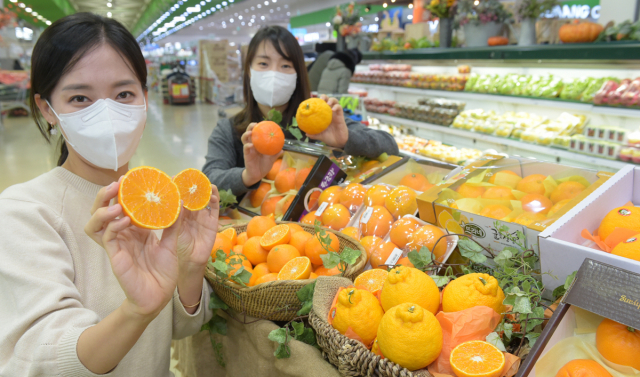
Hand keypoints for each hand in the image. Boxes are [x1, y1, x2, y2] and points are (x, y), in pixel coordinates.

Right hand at [85, 180, 183, 318]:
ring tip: (117, 204)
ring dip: (103, 210)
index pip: (122, 205)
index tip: (131, 178)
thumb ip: (173, 224)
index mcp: (135, 229)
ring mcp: (116, 244)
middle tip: (117, 184)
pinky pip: (108, 237)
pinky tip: (124, 220)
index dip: (123, 192)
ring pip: (96, 223)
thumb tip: (180, 201)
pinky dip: (113, 226)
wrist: (159, 295)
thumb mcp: (172, 243)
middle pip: (102, 210)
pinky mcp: (115, 256)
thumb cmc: (164, 271)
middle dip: (105, 195)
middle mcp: (122, 234)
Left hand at [176, 185, 219, 267]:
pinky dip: (214, 200)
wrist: (190, 263)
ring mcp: (202, 217)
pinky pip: (215, 209)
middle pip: (192, 197)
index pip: (179, 198)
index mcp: (179, 215)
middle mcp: (191, 214)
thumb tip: (175, 203)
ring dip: (204, 191)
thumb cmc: (177, 249)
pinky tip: (212, 193)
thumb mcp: (171, 233)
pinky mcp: (212, 223)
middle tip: (190, 176)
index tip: (174, 177)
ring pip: (204, 200)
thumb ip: (173, 220)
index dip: (178, 188)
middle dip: (191, 186)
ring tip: (203, 182)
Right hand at [241, 122, 282, 185]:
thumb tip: (283, 149)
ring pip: (244, 139)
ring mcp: (249, 149)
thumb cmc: (263, 165)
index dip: (258, 127)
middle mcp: (252, 145)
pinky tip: (251, 145)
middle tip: (255, 124)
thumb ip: (275, 153)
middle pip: (249, 133)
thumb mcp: (271, 159)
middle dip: (250, 127)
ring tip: (250, 132)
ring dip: (246, 134)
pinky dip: (247, 146)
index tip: (262, 123)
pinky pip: (246, 149)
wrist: (258, 175)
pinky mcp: (246, 155)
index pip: (257, 133)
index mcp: (258, 144)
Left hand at [306, 95, 348, 148]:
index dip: (316, 101)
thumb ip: (313, 134)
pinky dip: (336, 107)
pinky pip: (339, 108)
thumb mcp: (319, 135)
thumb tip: (306, 133)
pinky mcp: (341, 115)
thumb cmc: (328, 137)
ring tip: (328, 103)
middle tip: (321, 99)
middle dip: (324, 97)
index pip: (320, 105)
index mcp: (323, 115)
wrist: (338, 142)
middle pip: (327, 100)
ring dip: (331, 100)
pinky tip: (333, 109)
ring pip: (335, 101)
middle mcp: (329, 112)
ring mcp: (335, 113)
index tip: (311, 101)